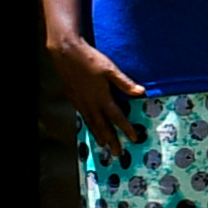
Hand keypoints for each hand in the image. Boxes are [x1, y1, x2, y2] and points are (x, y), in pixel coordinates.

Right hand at [47, 30, 145, 148]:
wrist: (66, 53)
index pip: (117, 117)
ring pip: (91, 123)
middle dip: (111, 140)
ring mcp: (80, 102)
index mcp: (102, 97)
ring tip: (103, 145)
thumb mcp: (110, 69)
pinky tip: (90, 126)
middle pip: (102, 126)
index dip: (126, 129)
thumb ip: (125, 83)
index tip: (134, 139)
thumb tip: (141, 92)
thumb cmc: (90, 59)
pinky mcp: (73, 98)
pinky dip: (88, 124)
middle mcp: (91, 103)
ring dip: (98, 135)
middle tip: (117, 153)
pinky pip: (83, 116)